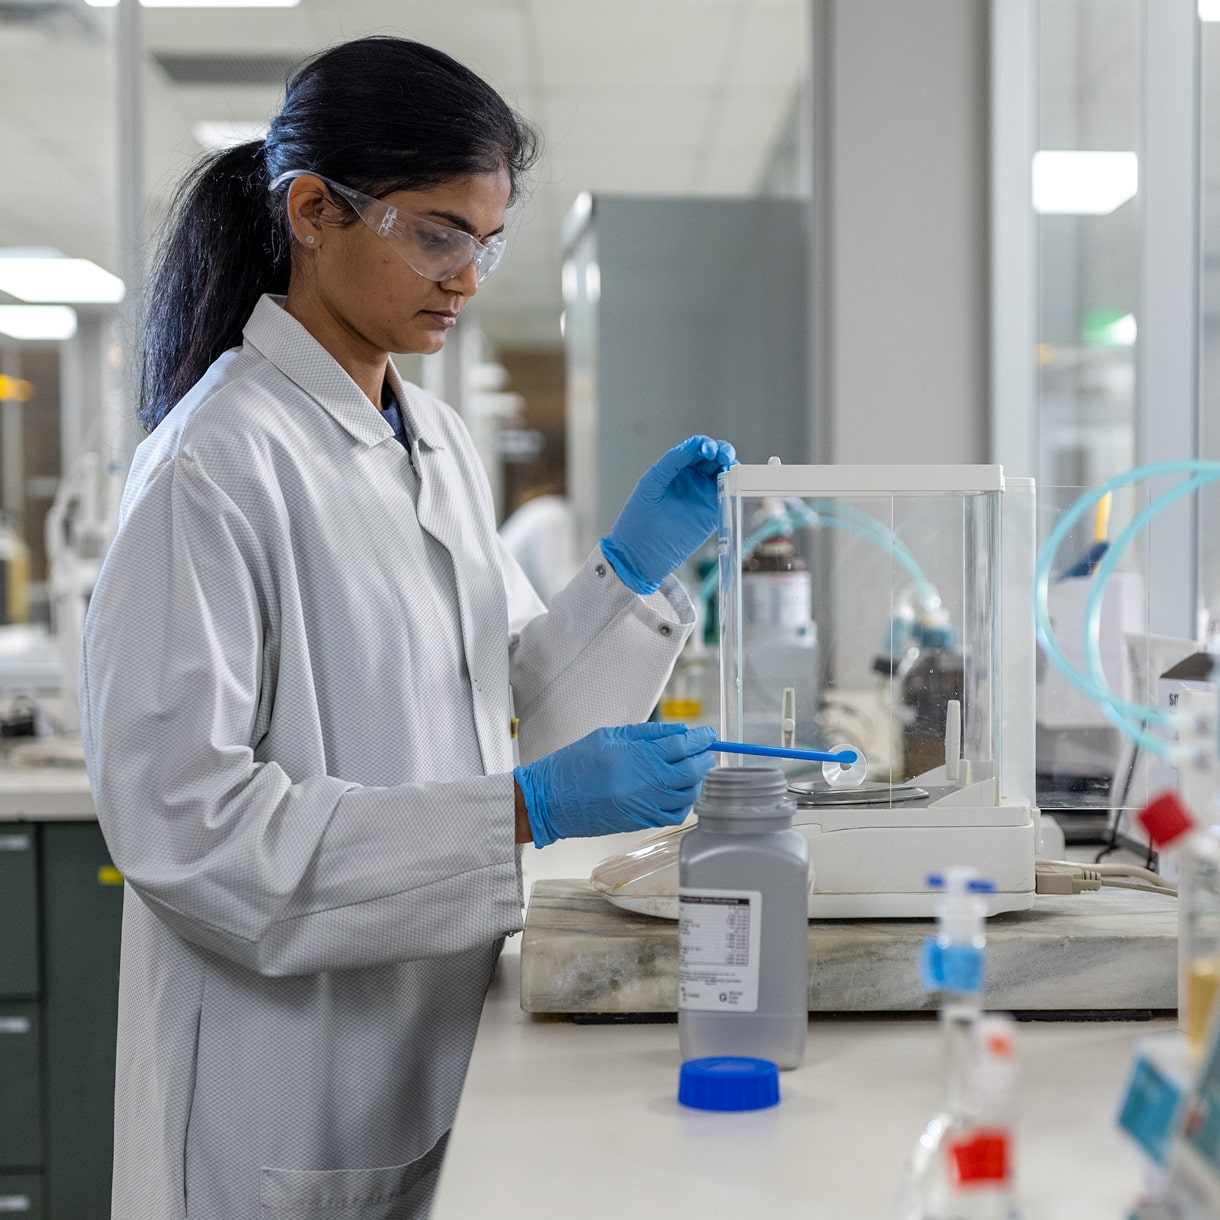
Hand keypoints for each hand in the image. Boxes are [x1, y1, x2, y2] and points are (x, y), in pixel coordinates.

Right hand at [514, 723, 716, 847]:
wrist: (550, 800)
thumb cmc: (574, 764)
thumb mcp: (610, 736)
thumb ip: (647, 734)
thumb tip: (679, 731)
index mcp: (635, 757)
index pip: (681, 746)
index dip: (700, 739)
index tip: (708, 734)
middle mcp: (644, 784)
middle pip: (690, 771)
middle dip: (703, 758)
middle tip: (706, 750)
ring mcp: (644, 806)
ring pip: (688, 795)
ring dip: (696, 781)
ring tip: (693, 769)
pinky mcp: (640, 823)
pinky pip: (674, 814)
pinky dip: (684, 802)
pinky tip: (680, 791)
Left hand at [601, 435, 736, 593]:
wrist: (639, 554)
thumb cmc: (638, 518)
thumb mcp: (651, 484)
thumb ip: (671, 463)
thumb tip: (692, 445)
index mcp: (675, 468)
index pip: (696, 448)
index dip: (704, 445)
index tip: (707, 450)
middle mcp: (691, 479)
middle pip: (714, 457)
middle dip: (722, 452)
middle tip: (723, 456)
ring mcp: (703, 496)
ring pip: (724, 474)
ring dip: (730, 467)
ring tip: (730, 468)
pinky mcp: (712, 514)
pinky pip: (727, 496)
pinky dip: (734, 488)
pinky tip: (733, 485)